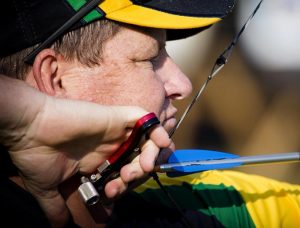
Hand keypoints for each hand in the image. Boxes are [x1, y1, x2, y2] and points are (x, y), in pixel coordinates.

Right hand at [1, 77, 170, 226]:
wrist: (28, 130)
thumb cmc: (36, 155)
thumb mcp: (48, 187)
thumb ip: (56, 206)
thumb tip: (59, 226)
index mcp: (98, 161)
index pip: (124, 175)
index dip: (125, 187)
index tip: (111, 192)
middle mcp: (110, 146)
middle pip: (139, 159)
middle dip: (139, 174)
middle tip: (125, 180)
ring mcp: (115, 132)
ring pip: (147, 142)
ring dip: (151, 156)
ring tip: (142, 167)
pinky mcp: (116, 117)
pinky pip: (144, 119)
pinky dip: (156, 129)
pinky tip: (161, 142)